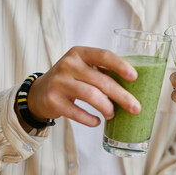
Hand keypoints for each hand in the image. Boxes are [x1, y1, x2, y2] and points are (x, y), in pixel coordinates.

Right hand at [25, 46, 140, 127]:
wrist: (39, 92)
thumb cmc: (71, 78)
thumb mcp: (84, 68)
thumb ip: (104, 72)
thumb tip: (134, 86)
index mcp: (80, 53)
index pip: (104, 55)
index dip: (120, 66)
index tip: (134, 77)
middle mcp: (68, 64)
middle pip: (101, 80)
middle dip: (122, 96)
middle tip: (135, 108)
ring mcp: (59, 82)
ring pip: (90, 95)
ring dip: (106, 107)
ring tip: (112, 114)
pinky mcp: (53, 100)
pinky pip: (77, 112)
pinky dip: (90, 119)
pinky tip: (97, 121)